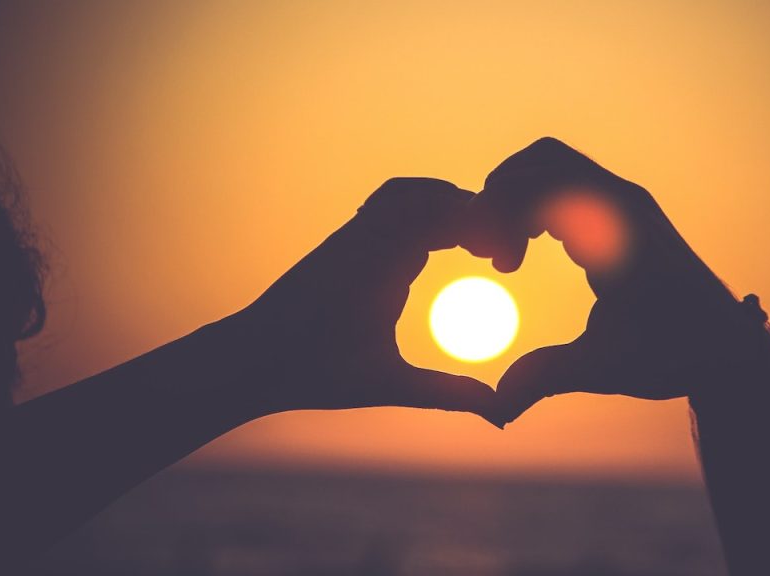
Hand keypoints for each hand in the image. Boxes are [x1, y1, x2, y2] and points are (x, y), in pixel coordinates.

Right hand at [233, 178, 499, 424]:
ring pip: (425, 193)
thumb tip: (499, 413)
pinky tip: (459, 237)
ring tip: (487, 247)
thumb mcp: (399, 384)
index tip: (508, 264)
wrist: (261, 365)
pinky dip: (431, 204)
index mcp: (398, 266)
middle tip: (507, 254)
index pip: (452, 227)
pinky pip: (396, 200)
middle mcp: (384, 244)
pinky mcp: (349, 237)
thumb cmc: (322, 375)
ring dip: (461, 207)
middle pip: (447, 202)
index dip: (485, 233)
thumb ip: (448, 391)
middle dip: (484, 216)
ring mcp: (366, 236)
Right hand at [463, 138, 747, 422]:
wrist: (728, 346)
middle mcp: (623, 203)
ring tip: (507, 257)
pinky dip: (537, 203)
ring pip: (553, 165)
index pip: (542, 186)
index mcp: (618, 231)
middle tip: (489, 253)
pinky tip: (528, 252)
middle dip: (502, 197)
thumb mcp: (605, 367)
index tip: (499, 267)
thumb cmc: (673, 355)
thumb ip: (546, 376)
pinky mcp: (624, 211)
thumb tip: (494, 407)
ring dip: (519, 197)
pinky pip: (569, 182)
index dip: (501, 216)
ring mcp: (625, 201)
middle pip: (542, 160)